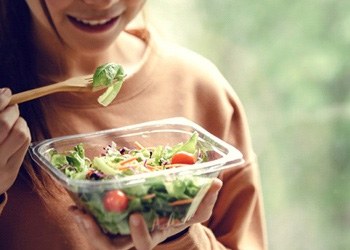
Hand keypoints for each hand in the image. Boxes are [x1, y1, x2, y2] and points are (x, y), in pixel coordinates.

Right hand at [0, 88, 30, 193]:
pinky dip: (24, 132)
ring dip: (20, 121)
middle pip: (3, 123)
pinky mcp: (10, 173)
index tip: (6, 92)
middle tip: (10, 106)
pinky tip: (17, 131)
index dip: (0, 101)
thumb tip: (5, 93)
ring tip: (13, 120)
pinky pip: (25, 145)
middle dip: (11, 110)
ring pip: (20, 134)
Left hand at [69, 178, 222, 249]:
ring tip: (74, 209)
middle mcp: (134, 242)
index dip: (139, 234)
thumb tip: (216, 182)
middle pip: (112, 248)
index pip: (144, 245)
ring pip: (100, 240)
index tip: (135, 216)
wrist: (168, 220)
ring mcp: (122, 236)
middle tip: (82, 216)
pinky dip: (86, 215)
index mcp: (154, 238)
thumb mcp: (196, 210)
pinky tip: (76, 202)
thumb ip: (206, 199)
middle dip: (96, 236)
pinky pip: (97, 226)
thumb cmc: (182, 216)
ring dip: (86, 226)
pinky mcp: (113, 227)